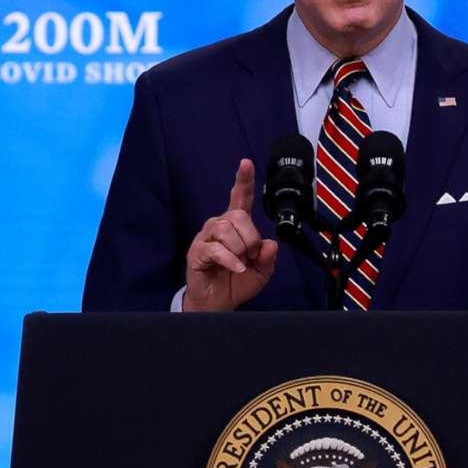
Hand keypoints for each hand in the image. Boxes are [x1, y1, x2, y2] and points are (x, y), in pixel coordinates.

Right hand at [182, 159, 277, 312]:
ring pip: (226, 229)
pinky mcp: (197, 252)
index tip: (246, 163)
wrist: (217, 304)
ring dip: (240, 249)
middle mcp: (219, 226)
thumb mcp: (261, 271)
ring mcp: (206, 238)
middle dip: (250, 237)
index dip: (243, 180)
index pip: (239, 197)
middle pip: (238, 215)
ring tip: (240, 263)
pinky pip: (216, 248)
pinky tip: (237, 268)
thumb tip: (270, 244)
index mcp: (235, 226)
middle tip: (250, 255)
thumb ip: (268, 257)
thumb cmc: (236, 283)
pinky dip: (231, 260)